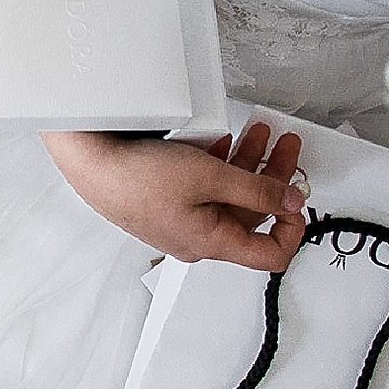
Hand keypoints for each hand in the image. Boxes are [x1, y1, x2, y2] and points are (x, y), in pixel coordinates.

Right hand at [44, 122, 307, 269]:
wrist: (91, 165)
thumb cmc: (139, 177)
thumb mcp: (211, 177)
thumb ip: (258, 189)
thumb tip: (292, 201)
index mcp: (212, 242)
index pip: (270, 255)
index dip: (293, 228)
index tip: (297, 196)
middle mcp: (198, 239)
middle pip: (251, 214)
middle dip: (273, 177)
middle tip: (285, 145)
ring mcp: (181, 221)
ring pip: (228, 197)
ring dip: (249, 165)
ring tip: (259, 133)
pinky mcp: (167, 203)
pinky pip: (205, 191)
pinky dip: (220, 168)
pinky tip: (223, 143)